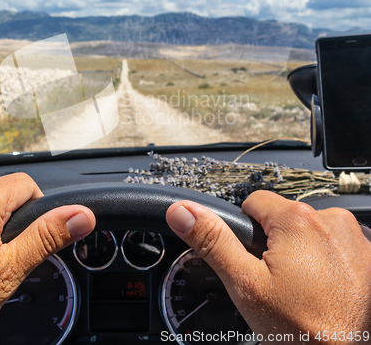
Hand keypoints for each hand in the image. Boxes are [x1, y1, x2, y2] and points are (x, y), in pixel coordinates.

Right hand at [166, 191, 370, 343]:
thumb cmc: (305, 331)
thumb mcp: (245, 284)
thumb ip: (212, 241)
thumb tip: (182, 211)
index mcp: (297, 219)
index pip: (254, 203)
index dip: (247, 233)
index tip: (257, 261)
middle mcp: (333, 220)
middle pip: (284, 219)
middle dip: (276, 245)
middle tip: (281, 283)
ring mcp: (358, 239)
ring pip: (311, 233)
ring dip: (305, 254)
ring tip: (307, 291)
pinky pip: (337, 248)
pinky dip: (330, 264)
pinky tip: (329, 292)